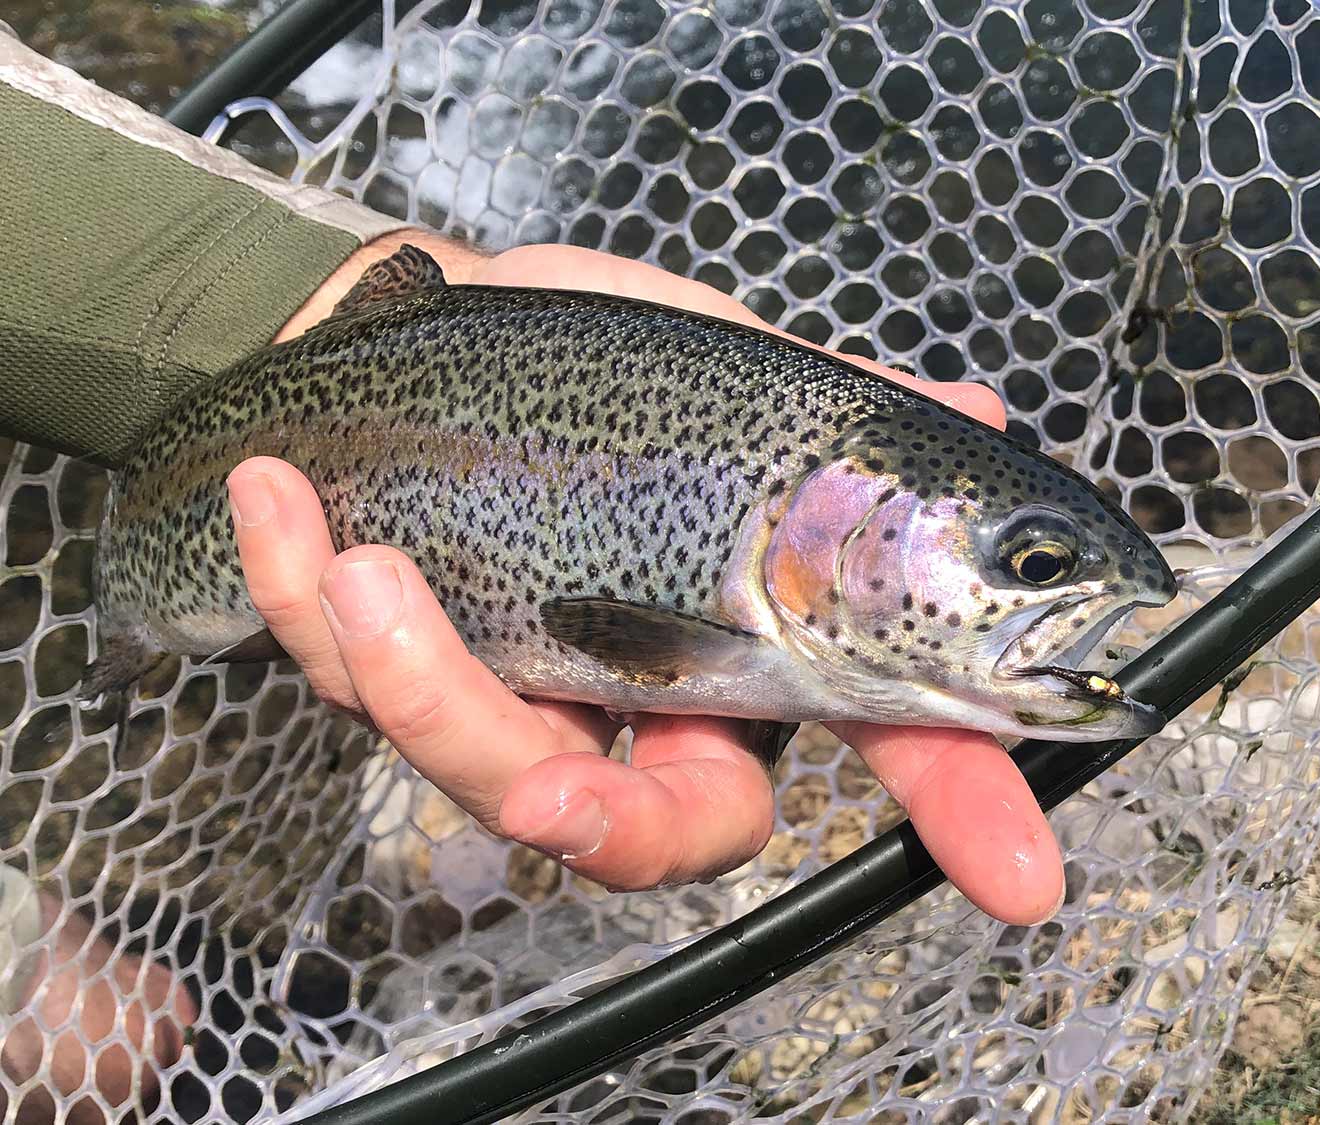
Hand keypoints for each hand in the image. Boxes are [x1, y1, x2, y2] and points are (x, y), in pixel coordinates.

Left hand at [237, 232, 1063, 923]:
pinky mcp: (385, 656)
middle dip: (573, 806)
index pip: (869, 748)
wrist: (427, 316)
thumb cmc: (599, 363)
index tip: (1022, 879)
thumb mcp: (729, 380)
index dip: (950, 818)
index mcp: (735, 651)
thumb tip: (973, 416)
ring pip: (471, 770)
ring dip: (403, 679)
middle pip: (637, 831)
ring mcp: (507, 690)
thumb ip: (836, 424)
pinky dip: (293, 592)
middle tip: (530, 759)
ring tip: (354, 554)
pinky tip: (280, 496)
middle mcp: (630, 701)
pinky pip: (337, 673)